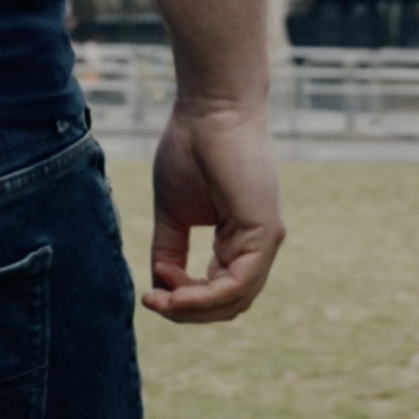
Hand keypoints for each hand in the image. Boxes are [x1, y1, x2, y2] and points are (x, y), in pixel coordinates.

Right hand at [142, 101, 283, 323]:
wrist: (209, 107)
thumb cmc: (191, 146)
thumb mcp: (173, 211)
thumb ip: (170, 250)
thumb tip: (161, 287)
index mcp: (238, 241)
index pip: (218, 292)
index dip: (183, 300)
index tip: (152, 291)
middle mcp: (257, 245)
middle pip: (229, 304)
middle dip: (188, 311)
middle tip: (154, 302)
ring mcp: (265, 240)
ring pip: (235, 300)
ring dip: (194, 308)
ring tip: (162, 299)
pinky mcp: (266, 232)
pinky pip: (239, 283)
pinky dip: (206, 296)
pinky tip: (176, 292)